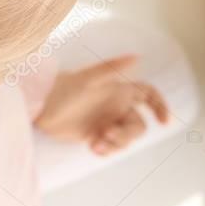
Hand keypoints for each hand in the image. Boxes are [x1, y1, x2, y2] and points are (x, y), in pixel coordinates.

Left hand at [34, 55, 169, 153]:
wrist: (40, 105)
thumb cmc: (62, 86)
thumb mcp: (88, 78)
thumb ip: (111, 69)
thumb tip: (137, 56)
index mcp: (118, 90)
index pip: (148, 96)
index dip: (160, 106)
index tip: (164, 122)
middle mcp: (115, 107)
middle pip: (137, 125)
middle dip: (127, 134)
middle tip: (108, 135)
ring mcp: (106, 122)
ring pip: (124, 139)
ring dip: (115, 144)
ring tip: (96, 145)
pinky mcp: (94, 136)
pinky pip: (110, 147)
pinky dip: (105, 150)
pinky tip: (93, 148)